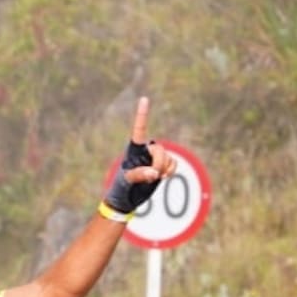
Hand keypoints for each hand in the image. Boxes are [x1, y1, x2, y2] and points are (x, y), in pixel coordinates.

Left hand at [102, 97, 177, 213]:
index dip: (142, 115)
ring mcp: (155, 158)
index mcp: (134, 149)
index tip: (144, 99)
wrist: (128, 197)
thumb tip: (154, 172)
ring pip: (168, 157)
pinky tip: (163, 177)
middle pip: (160, 150)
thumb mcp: (128, 180)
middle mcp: (145, 151)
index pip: (139, 130)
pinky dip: (171, 171)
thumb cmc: (123, 186)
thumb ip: (139, 174)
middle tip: (153, 176)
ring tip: (153, 178)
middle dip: (159, 163)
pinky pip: (173, 163)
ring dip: (164, 169)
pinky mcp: (162, 166)